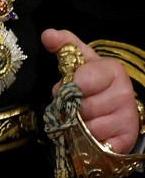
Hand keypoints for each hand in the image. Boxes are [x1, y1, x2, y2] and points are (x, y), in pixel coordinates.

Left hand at [43, 29, 139, 152]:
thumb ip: (64, 45)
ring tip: (84, 117)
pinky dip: (88, 141)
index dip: (69, 86)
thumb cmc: (92, 80)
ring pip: (88, 127)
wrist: (113, 105)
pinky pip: (96, 144)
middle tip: (75, 103)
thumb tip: (48, 34)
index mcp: (113, 70)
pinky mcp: (127, 139)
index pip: (83, 80)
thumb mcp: (80, 60)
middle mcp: (126, 93)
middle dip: (72, 107)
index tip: (70, 85)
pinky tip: (92, 133)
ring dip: (78, 125)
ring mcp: (128, 116)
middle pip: (83, 107)